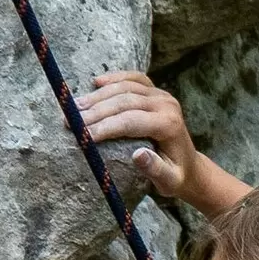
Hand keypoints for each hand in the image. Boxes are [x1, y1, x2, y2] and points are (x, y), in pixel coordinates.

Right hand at [76, 70, 214, 209]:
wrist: (189, 165)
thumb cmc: (176, 176)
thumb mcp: (169, 181)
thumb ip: (155, 170)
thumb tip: (138, 156)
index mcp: (168, 125)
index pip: (130, 121)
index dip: (104, 127)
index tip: (82, 135)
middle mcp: (166, 104)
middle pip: (124, 101)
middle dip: (94, 111)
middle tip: (69, 121)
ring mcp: (161, 94)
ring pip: (125, 87)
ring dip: (98, 96)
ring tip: (74, 107)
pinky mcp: (155, 91)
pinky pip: (133, 78)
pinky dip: (114, 78)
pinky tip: (96, 82)